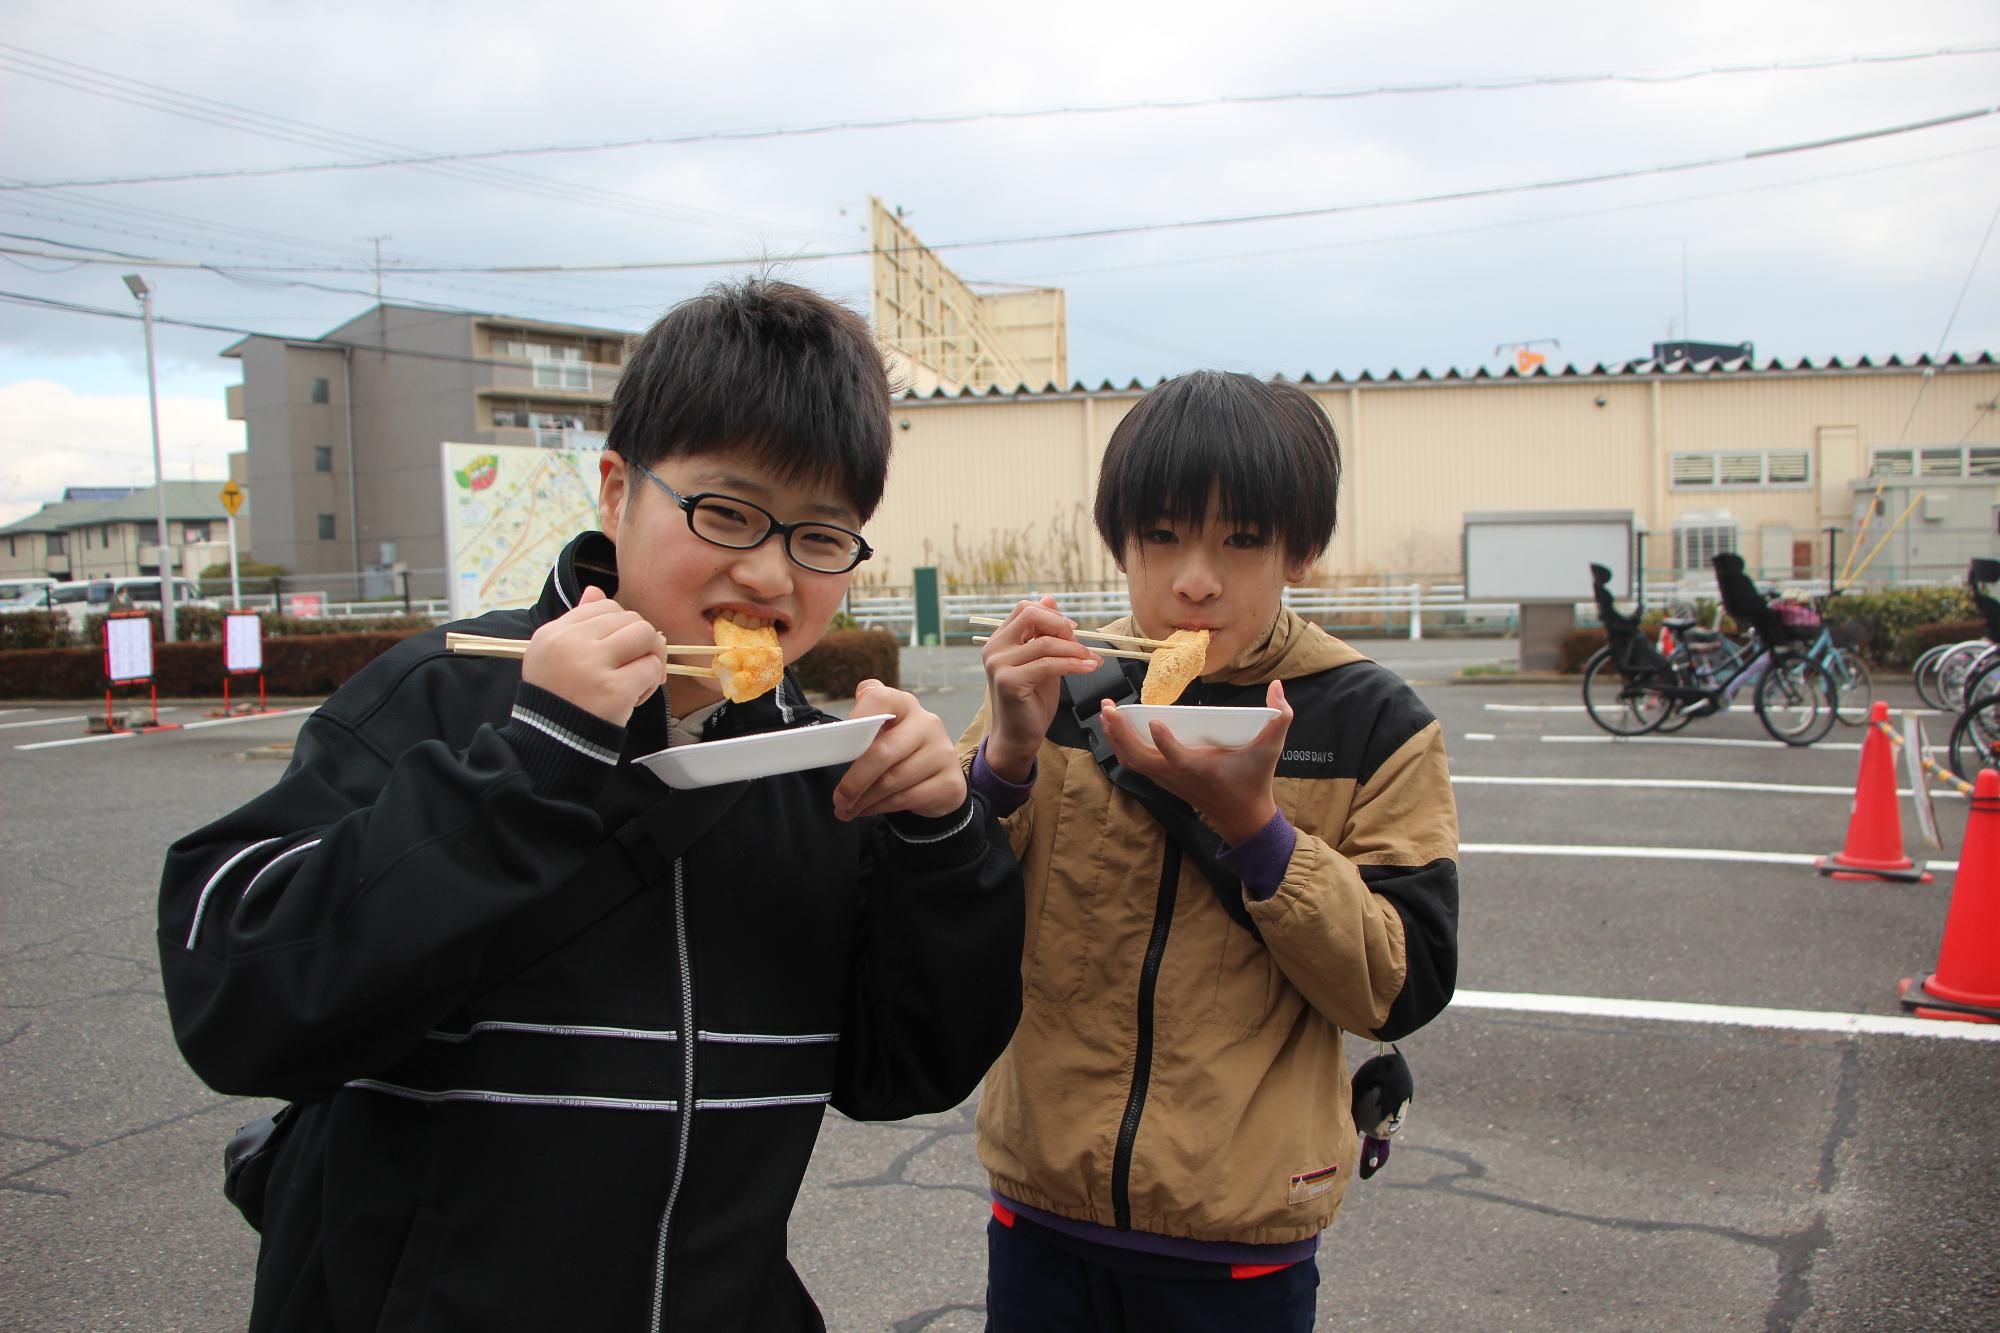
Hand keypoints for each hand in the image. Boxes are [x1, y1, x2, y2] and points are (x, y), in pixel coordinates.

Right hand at [521, 585, 665, 724]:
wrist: (552, 742)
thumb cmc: (558, 698)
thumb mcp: (553, 655)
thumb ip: (576, 622)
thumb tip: (596, 591)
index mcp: (554, 632)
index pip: (605, 606)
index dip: (620, 627)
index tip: (616, 651)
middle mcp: (570, 643)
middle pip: (631, 619)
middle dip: (640, 642)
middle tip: (632, 667)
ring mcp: (592, 666)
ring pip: (647, 636)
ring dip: (650, 658)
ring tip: (636, 679)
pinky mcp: (613, 690)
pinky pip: (652, 668)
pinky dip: (651, 682)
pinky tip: (635, 697)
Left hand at [833, 679, 968, 820]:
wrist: (939, 778)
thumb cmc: (900, 751)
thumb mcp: (883, 732)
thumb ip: (862, 724)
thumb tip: (837, 731)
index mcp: (905, 705)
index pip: (880, 699)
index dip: (857, 717)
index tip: (838, 739)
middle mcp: (927, 724)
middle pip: (883, 752)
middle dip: (854, 780)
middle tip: (838, 798)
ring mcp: (942, 753)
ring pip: (892, 781)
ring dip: (864, 800)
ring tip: (847, 808)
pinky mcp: (950, 781)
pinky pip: (906, 799)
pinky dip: (880, 808)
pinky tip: (867, 810)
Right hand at [980, 597, 1100, 782]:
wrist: (1019, 737)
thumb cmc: (1031, 701)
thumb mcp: (1042, 660)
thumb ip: (1045, 633)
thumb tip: (1050, 598)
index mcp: (999, 640)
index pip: (1025, 609)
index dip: (1052, 614)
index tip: (1072, 629)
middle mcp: (993, 648)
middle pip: (1030, 615)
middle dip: (1061, 625)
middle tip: (1081, 641)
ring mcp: (998, 664)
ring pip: (1045, 643)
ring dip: (1075, 649)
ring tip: (1093, 659)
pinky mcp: (1009, 681)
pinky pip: (1049, 664)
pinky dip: (1073, 665)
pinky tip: (1089, 668)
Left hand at [1099, 679, 1292, 844]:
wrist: (1242, 817)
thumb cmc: (1254, 781)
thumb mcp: (1271, 751)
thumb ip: (1280, 719)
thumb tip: (1279, 687)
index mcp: (1200, 769)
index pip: (1178, 758)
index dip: (1165, 743)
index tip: (1154, 721)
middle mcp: (1177, 776)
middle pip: (1139, 758)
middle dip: (1120, 733)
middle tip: (1109, 708)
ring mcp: (1166, 780)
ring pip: (1131, 761)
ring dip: (1116, 737)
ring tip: (1106, 712)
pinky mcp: (1162, 780)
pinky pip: (1134, 764)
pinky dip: (1121, 746)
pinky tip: (1115, 728)